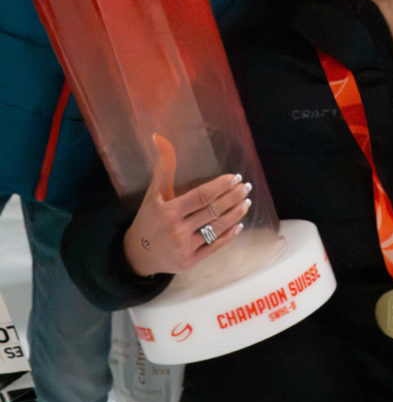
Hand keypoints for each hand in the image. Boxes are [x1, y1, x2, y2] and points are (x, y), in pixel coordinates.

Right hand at [123, 157, 252, 276]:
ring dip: (235, 214)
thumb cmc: (148, 219)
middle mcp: (177, 230)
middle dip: (233, 197)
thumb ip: (163, 169)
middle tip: (246, 187)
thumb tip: (161, 139)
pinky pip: (214, 247)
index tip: (235, 177)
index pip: (201, 196)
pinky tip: (239, 224)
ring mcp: (184, 247)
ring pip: (216, 228)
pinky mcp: (190, 262)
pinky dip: (229, 235)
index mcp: (168, 211)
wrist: (137, 254)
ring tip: (246, 202)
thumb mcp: (153, 194)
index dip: (220, 186)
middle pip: (212, 211)